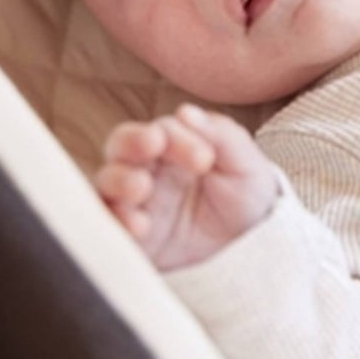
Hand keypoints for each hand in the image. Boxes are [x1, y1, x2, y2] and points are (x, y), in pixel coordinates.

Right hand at [94, 105, 278, 271]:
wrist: (252, 246)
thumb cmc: (246, 194)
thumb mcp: (244, 163)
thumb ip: (220, 135)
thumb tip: (186, 112)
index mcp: (173, 146)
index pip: (162, 131)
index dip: (178, 140)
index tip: (205, 160)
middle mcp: (147, 170)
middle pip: (121, 146)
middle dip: (131, 143)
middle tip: (152, 146)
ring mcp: (135, 205)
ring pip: (107, 183)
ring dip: (118, 181)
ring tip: (141, 188)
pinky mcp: (132, 240)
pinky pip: (111, 228)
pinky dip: (117, 223)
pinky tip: (139, 225)